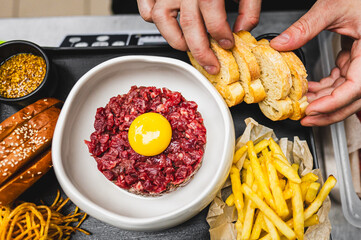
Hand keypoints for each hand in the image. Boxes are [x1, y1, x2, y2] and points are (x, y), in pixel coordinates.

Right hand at [137, 0, 260, 74]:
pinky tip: (167, 24)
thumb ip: (248, 5)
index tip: (228, 44)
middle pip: (189, 27)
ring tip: (187, 48)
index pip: (214, 19)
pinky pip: (145, 7)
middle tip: (210, 64)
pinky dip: (151, 19)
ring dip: (175, 39)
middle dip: (201, 52)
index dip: (222, 36)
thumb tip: (243, 28)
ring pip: (161, 20)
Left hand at [270, 0, 360, 125]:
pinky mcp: (356, 60)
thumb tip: (280, 44)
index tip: (312, 110)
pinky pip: (342, 81)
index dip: (333, 103)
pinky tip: (310, 89)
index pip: (356, 87)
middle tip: (304, 118)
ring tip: (302, 104)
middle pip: (352, 98)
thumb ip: (306, 27)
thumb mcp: (333, 7)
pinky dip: (326, 88)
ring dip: (323, 101)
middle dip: (327, 112)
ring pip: (346, 92)